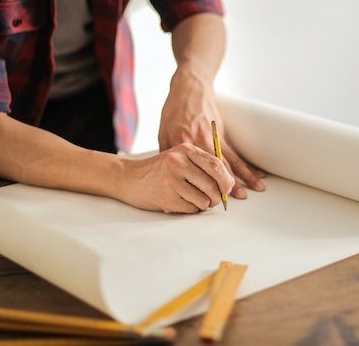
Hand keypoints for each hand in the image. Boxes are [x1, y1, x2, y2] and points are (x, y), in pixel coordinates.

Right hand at [117, 143, 234, 213]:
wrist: (129, 177)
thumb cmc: (160, 170)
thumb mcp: (179, 158)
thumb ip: (202, 165)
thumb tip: (230, 185)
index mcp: (186, 149)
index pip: (217, 165)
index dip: (227, 180)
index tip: (228, 189)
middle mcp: (178, 162)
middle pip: (213, 184)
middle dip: (218, 196)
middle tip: (214, 200)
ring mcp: (171, 180)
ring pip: (204, 199)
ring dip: (203, 204)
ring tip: (193, 199)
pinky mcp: (167, 197)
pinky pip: (192, 209)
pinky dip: (191, 209)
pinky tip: (181, 202)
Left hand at [158, 69, 265, 198]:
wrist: (189, 87)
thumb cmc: (173, 109)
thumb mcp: (163, 131)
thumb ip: (166, 153)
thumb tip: (169, 174)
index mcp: (182, 144)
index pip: (192, 170)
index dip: (200, 185)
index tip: (205, 199)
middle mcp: (200, 142)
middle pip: (214, 168)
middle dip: (224, 186)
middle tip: (232, 201)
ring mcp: (213, 138)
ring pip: (229, 162)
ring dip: (242, 177)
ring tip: (253, 190)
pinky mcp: (222, 134)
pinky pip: (236, 152)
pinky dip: (246, 164)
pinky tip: (256, 173)